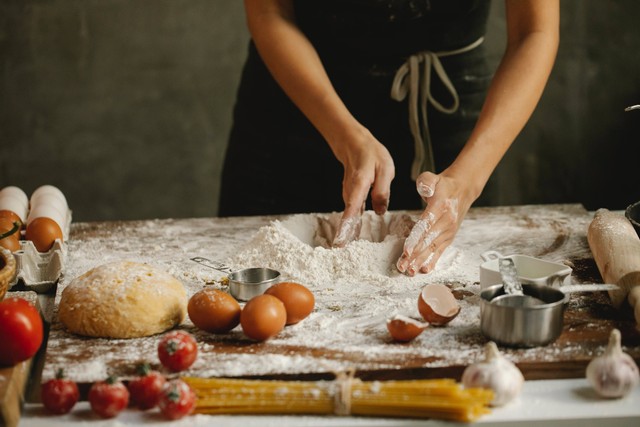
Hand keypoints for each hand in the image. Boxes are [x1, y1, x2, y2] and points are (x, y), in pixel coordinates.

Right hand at [332, 129, 394, 246]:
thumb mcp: (385, 169)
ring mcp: (349, 195)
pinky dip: (351, 225)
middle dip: (345, 235)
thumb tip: (380, 212)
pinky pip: (352, 213)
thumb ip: (383, 190)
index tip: (341, 239)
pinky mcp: (351, 197)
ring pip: (349, 217)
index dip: (347, 224)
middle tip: (342, 254)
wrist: (354, 144)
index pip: (352, 207)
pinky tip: (352, 237)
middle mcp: (350, 192)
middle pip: (348, 217)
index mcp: (359, 184)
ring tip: (346, 250)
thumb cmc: (371, 154)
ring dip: (348, 233)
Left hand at [396, 171, 473, 275]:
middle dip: (414, 255)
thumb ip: (426, 182)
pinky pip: (440, 251)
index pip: (426, 225)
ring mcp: (449, 231)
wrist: (462, 190)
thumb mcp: (433, 177)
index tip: (406, 250)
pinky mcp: (449, 237)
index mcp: (440, 206)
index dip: (416, 239)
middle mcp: (446, 221)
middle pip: (428, 241)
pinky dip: (432, 261)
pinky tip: (424, 270)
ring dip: (420, 261)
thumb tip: (424, 190)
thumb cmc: (443, 185)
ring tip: (409, 271)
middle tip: (402, 266)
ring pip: (433, 248)